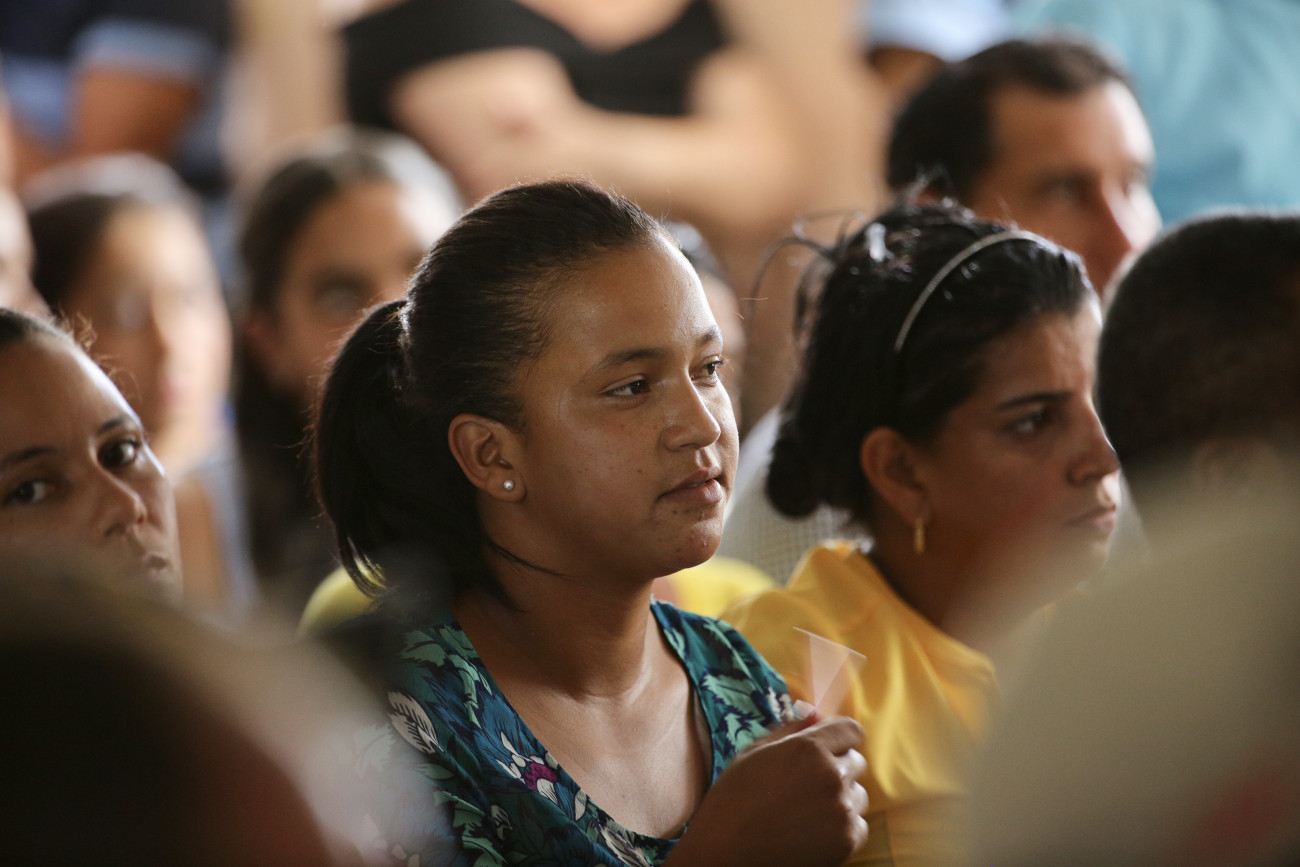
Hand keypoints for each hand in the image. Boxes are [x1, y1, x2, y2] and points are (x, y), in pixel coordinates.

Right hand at [669, 712, 868, 866]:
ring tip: (805, 811)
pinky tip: (811, 831)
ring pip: (858, 795)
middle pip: (856, 762)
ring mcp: (842, 810)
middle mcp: (831, 776)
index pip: (851, 730)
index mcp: (808, 748)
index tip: (826, 748)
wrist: (725, 855)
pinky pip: (858, 824)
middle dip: (836, 767)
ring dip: (840, 799)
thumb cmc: (732, 801)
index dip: (838, 737)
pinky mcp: (847, 841)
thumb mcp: (753, 754)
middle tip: (805, 785)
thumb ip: (789, 730)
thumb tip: (814, 713)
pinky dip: (841, 828)